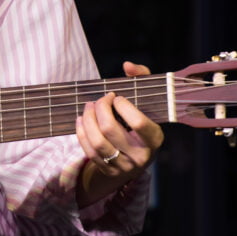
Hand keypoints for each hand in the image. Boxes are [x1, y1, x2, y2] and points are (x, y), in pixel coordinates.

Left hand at [74, 61, 164, 205]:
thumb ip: (141, 77)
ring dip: (87, 119)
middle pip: (110, 129)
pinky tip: (82, 120)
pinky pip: (89, 151)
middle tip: (100, 100)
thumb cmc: (140, 124)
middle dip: (100, 108)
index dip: (123, 106)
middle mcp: (140, 155)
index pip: (138, 123)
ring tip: (88, 107)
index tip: (117, 98)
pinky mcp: (108, 170)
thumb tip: (127, 65)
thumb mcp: (147, 102)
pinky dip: (81, 132)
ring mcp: (123, 165)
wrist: (136, 160)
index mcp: (154, 139)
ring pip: (97, 141)